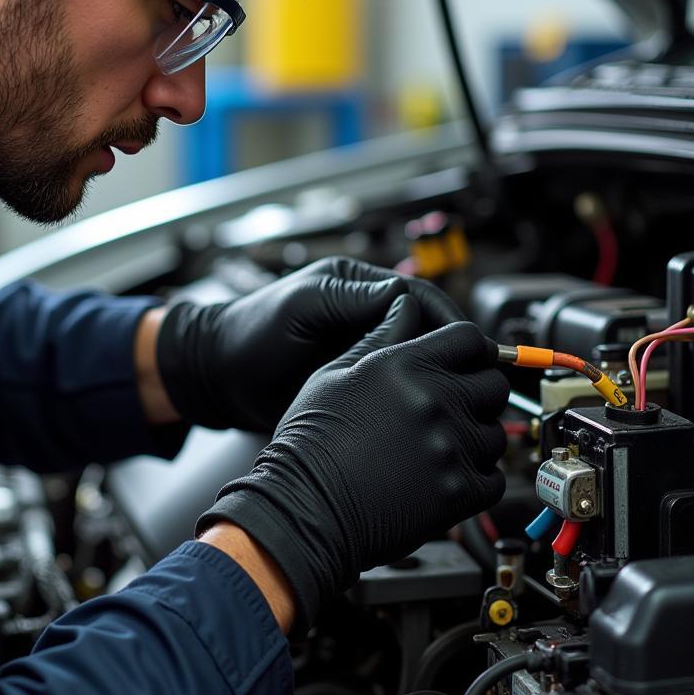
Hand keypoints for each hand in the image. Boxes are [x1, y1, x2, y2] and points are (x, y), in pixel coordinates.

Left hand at [155, 256, 463, 431]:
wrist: (217, 377)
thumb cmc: (249, 335)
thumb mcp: (302, 307)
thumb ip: (351, 299)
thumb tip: (406, 296)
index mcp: (353, 285)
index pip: (416, 295)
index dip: (445, 319)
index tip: (468, 345)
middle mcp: (362, 311)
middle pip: (424, 326)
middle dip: (450, 348)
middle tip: (476, 376)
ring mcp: (360, 344)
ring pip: (414, 355)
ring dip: (436, 371)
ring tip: (460, 396)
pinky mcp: (355, 376)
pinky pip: (395, 380)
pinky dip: (414, 391)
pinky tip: (427, 409)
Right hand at [196, 295, 508, 629]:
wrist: (305, 507)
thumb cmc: (310, 442)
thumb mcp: (334, 374)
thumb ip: (380, 338)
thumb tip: (406, 308)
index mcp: (403, 365)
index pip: (470, 338)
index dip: (472, 349)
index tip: (466, 363)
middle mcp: (434, 400)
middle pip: (494, 384)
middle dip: (478, 392)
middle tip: (453, 407)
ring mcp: (450, 447)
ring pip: (496, 433)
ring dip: (476, 438)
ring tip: (439, 447)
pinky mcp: (458, 491)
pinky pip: (493, 479)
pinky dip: (476, 479)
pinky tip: (443, 476)